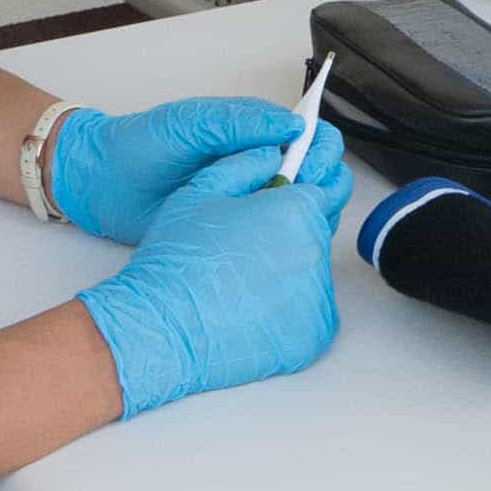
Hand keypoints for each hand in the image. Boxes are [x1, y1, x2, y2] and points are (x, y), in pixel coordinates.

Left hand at [45, 97, 340, 243]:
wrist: (102, 185)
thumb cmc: (140, 145)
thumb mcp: (190, 124)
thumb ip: (240, 123)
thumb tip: (293, 126)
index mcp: (251, 131)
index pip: (307, 133)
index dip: (321, 146)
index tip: (316, 162)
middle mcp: (256, 164)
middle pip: (312, 171)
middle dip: (321, 180)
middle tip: (306, 193)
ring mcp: (247, 198)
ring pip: (299, 205)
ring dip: (308, 211)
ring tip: (298, 218)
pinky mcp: (234, 229)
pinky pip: (272, 233)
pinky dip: (285, 236)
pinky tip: (283, 242)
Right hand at [76, 146, 351, 417]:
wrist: (163, 328)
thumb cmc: (177, 261)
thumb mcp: (202, 189)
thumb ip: (247, 163)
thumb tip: (274, 155)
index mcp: (296, 208)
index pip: (327, 185)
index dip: (306, 185)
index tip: (291, 193)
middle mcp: (317, 251)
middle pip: (320, 229)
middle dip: (294, 227)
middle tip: (252, 241)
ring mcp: (319, 297)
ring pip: (313, 272)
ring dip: (290, 269)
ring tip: (243, 279)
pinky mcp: (315, 334)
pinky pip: (311, 312)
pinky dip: (290, 310)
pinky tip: (251, 307)